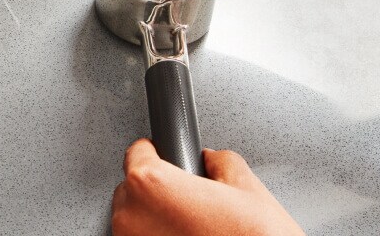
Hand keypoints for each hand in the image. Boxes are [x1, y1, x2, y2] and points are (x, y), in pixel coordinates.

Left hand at [111, 139, 304, 235]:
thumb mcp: (248, 188)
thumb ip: (220, 162)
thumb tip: (214, 161)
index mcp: (151, 184)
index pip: (137, 152)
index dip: (158, 151)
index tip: (166, 156)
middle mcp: (131, 217)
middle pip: (134, 188)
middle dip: (160, 190)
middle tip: (191, 200)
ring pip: (135, 220)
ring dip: (157, 220)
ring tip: (194, 228)